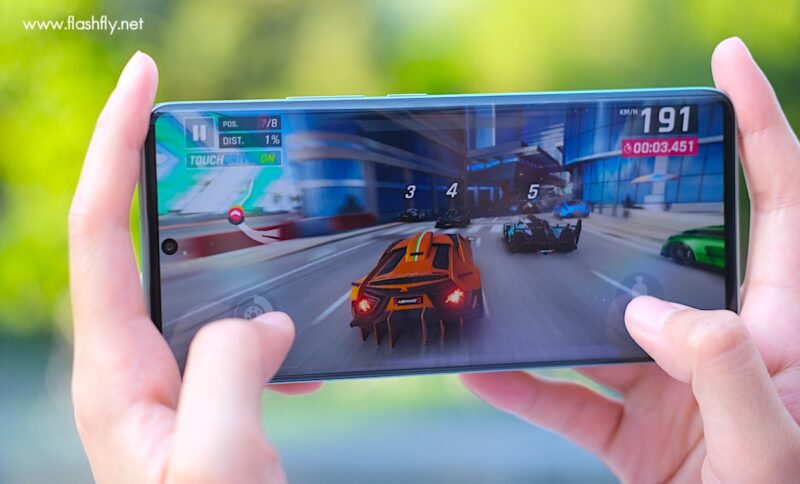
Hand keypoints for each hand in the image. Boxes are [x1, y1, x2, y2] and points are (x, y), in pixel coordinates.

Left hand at [69, 52, 319, 482]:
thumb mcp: (218, 456)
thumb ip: (230, 367)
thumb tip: (259, 320)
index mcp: (113, 369)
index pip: (99, 227)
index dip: (115, 144)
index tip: (145, 82)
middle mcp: (128, 364)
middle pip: (140, 241)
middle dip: (169, 182)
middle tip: (211, 139)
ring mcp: (165, 379)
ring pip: (199, 290)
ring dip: (238, 266)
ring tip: (274, 243)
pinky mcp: (200, 395)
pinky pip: (232, 334)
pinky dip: (267, 322)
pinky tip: (297, 345)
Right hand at [461, 38, 799, 482]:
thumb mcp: (766, 450)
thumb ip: (720, 371)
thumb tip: (648, 316)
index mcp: (780, 330)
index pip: (781, 203)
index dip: (759, 126)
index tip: (724, 65)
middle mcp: (719, 344)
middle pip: (669, 254)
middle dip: (624, 215)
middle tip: (578, 176)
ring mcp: (668, 386)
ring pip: (599, 330)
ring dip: (549, 316)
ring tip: (500, 286)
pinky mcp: (630, 430)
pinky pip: (565, 400)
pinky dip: (522, 390)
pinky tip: (481, 375)